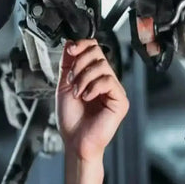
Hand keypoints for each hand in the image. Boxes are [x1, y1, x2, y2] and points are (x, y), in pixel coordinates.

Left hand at [56, 39, 128, 162]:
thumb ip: (68, 63)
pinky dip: (93, 87)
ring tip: (77, 92)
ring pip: (102, 65)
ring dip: (83, 77)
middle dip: (79, 63)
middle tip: (71, 80)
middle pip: (98, 52)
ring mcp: (114, 89)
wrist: (74, 140)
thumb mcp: (64, 85)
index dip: (82, 45)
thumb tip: (70, 42)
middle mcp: (105, 80)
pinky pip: (108, 81)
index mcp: (93, 75)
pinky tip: (86, 97)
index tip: (70, 50)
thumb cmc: (71, 118)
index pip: (93, 48)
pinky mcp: (120, 100)